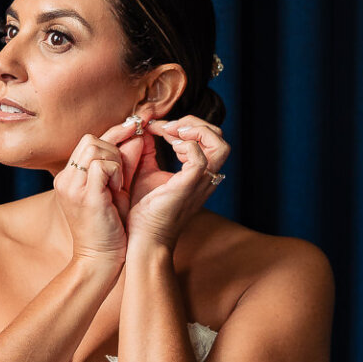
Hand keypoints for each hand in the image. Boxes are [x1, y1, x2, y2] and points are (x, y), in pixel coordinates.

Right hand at [52, 121, 146, 265]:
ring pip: (95, 147)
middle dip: (114, 150)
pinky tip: (118, 191)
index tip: (134, 131)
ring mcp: (71, 186)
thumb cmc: (110, 228)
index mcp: (69, 177)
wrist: (100, 260)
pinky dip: (116, 173)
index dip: (114, 134)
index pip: (89, 141)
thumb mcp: (117, 189)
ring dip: (115, 162)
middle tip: (122, 177)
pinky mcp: (84, 195)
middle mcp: (65, 179)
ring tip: (119, 186)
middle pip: (90, 139)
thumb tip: (137, 136)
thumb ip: (124, 163)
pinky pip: (102, 164)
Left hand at [123, 116, 229, 248]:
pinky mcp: (190, 186)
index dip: (185, 125)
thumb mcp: (147, 172)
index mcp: (199, 173)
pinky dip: (186, 146)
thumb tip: (147, 130)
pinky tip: (169, 148)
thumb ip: (149, 151)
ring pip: (219, 144)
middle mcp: (206, 176)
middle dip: (193, 123)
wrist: (144, 238)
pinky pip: (200, 158)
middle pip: (219, 137)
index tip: (157, 126)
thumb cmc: (146, 211)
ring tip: (170, 134)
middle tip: (167, 127)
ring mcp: (201, 181)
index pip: (208, 138)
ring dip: (194, 130)